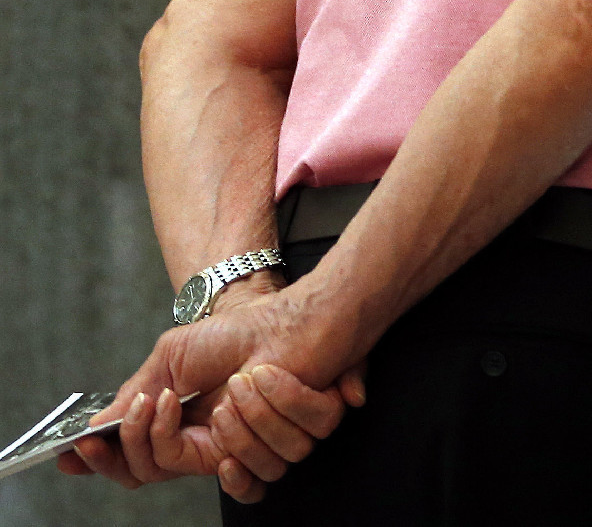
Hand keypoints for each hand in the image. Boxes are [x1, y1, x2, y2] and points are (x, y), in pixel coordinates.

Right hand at [61, 285, 362, 500]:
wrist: (282, 314)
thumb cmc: (229, 335)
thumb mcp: (172, 360)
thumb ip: (134, 396)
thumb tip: (90, 429)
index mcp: (187, 435)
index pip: (143, 468)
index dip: (113, 463)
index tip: (86, 446)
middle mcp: (221, 447)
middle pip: (168, 472)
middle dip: (156, 436)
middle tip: (163, 400)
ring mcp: (266, 442)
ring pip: (241, 463)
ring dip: (239, 416)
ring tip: (238, 381)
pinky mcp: (310, 428)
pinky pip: (291, 443)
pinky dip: (280, 402)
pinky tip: (268, 376)